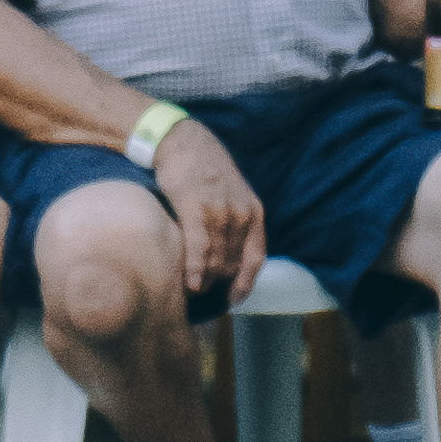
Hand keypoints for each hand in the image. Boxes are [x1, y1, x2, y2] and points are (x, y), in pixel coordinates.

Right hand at [152, 115, 266, 301]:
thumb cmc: (205, 169)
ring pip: (215, 261)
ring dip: (204, 280)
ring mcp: (220, 213)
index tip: (235, 298)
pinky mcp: (196, 210)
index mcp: (254, 212)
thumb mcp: (235, 193)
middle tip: (203, 291)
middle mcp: (241, 215)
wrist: (184, 142)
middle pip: (232, 264)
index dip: (246, 283)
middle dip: (218, 282)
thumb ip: (238, 220)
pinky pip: (199, 250)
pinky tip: (189, 283)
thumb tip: (231, 253)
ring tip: (192, 287)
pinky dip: (194, 271)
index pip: (256, 258)